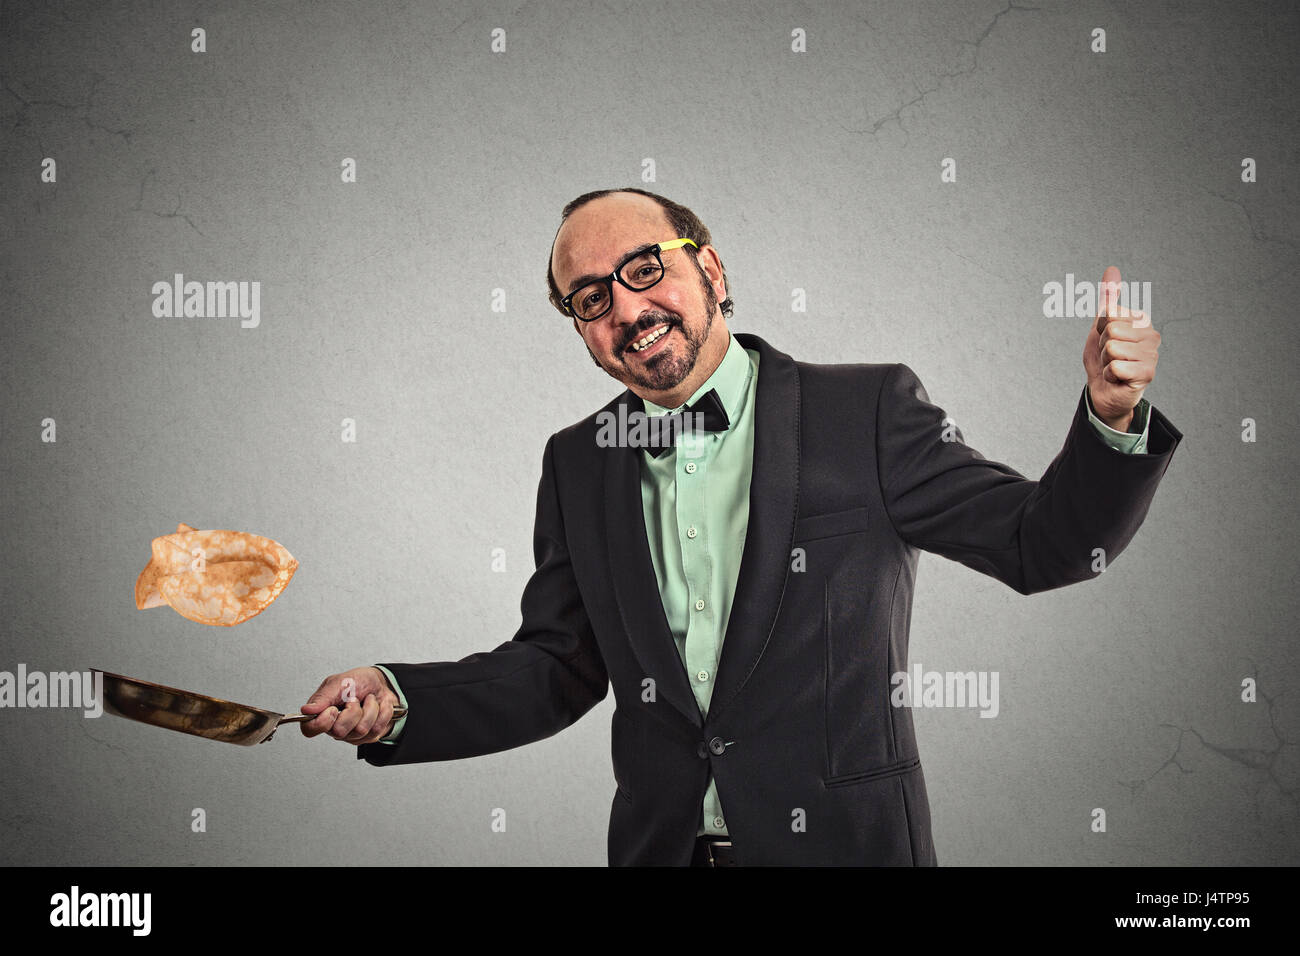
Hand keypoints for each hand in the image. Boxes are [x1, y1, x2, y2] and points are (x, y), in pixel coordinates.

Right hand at [301, 666, 400, 744]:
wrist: (383, 683)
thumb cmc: (359, 681)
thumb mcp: (340, 682)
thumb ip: (323, 697)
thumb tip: (306, 710)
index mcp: (322, 712)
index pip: (309, 730)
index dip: (321, 722)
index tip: (333, 709)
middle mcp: (335, 726)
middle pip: (339, 731)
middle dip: (353, 711)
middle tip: (355, 699)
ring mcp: (352, 734)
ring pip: (360, 731)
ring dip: (370, 709)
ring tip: (369, 700)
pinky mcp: (368, 736)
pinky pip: (376, 730)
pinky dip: (382, 713)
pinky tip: (380, 706)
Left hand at [1083, 265, 1159, 431]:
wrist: (1103, 390)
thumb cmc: (1103, 358)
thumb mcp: (1100, 326)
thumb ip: (1108, 298)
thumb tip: (1112, 269)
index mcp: (1141, 320)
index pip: (1109, 313)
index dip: (1099, 329)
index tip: (1106, 340)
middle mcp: (1151, 335)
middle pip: (1111, 330)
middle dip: (1102, 346)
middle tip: (1109, 357)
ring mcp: (1152, 354)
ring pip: (1112, 348)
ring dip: (1105, 362)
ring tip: (1114, 367)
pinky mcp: (1148, 373)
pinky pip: (1115, 367)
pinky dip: (1109, 375)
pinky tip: (1118, 379)